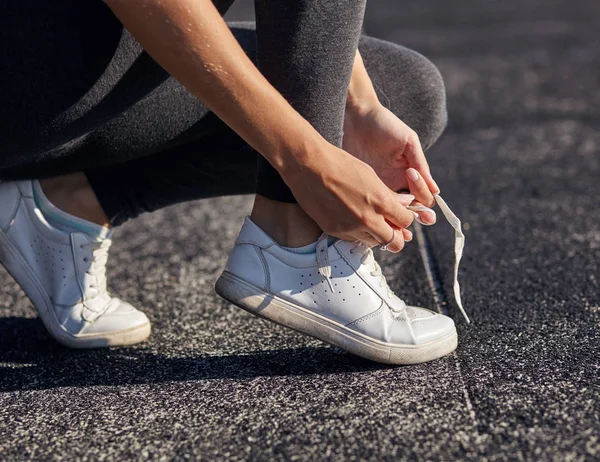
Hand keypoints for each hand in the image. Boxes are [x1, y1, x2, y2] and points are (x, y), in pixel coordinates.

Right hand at [282, 143, 416, 252]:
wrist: (308, 166)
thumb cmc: (339, 164)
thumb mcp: (370, 175)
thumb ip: (388, 195)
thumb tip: (402, 204)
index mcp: (381, 202)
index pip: (406, 221)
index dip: (405, 218)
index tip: (400, 214)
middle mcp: (368, 219)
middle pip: (395, 242)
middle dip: (396, 236)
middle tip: (391, 227)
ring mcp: (350, 228)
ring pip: (374, 243)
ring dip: (376, 235)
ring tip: (369, 221)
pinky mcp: (335, 231)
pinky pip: (354, 239)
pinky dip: (357, 233)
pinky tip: (351, 218)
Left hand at [343, 102, 439, 207]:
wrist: (357, 116)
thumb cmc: (385, 125)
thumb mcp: (408, 142)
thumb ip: (420, 165)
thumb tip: (435, 190)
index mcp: (413, 174)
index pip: (425, 196)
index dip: (424, 196)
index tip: (411, 175)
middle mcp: (399, 184)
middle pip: (413, 209)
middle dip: (417, 215)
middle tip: (414, 213)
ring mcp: (382, 187)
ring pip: (394, 211)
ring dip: (398, 216)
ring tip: (393, 210)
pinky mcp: (366, 187)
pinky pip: (375, 206)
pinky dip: (380, 212)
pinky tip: (377, 205)